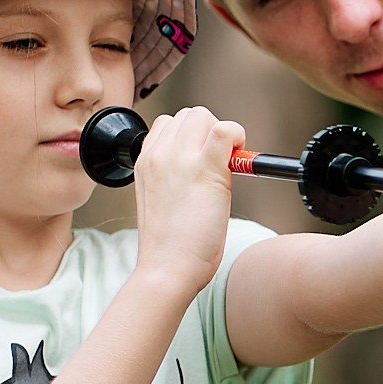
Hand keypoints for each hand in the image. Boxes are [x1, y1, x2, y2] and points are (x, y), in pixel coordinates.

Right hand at [131, 106, 240, 295]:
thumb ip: (176, 174)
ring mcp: (179, 158)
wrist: (168, 269)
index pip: (167, 125)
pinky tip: (237, 162)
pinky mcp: (205, 168)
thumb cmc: (169, 246)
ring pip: (203, 115)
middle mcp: (157, 154)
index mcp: (144, 162)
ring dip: (220, 135)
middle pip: (187, 115)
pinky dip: (237, 137)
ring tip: (225, 167)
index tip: (200, 161)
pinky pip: (225, 129)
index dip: (190, 139)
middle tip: (217, 165)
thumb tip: (206, 161)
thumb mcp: (162, 200)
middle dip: (207, 133)